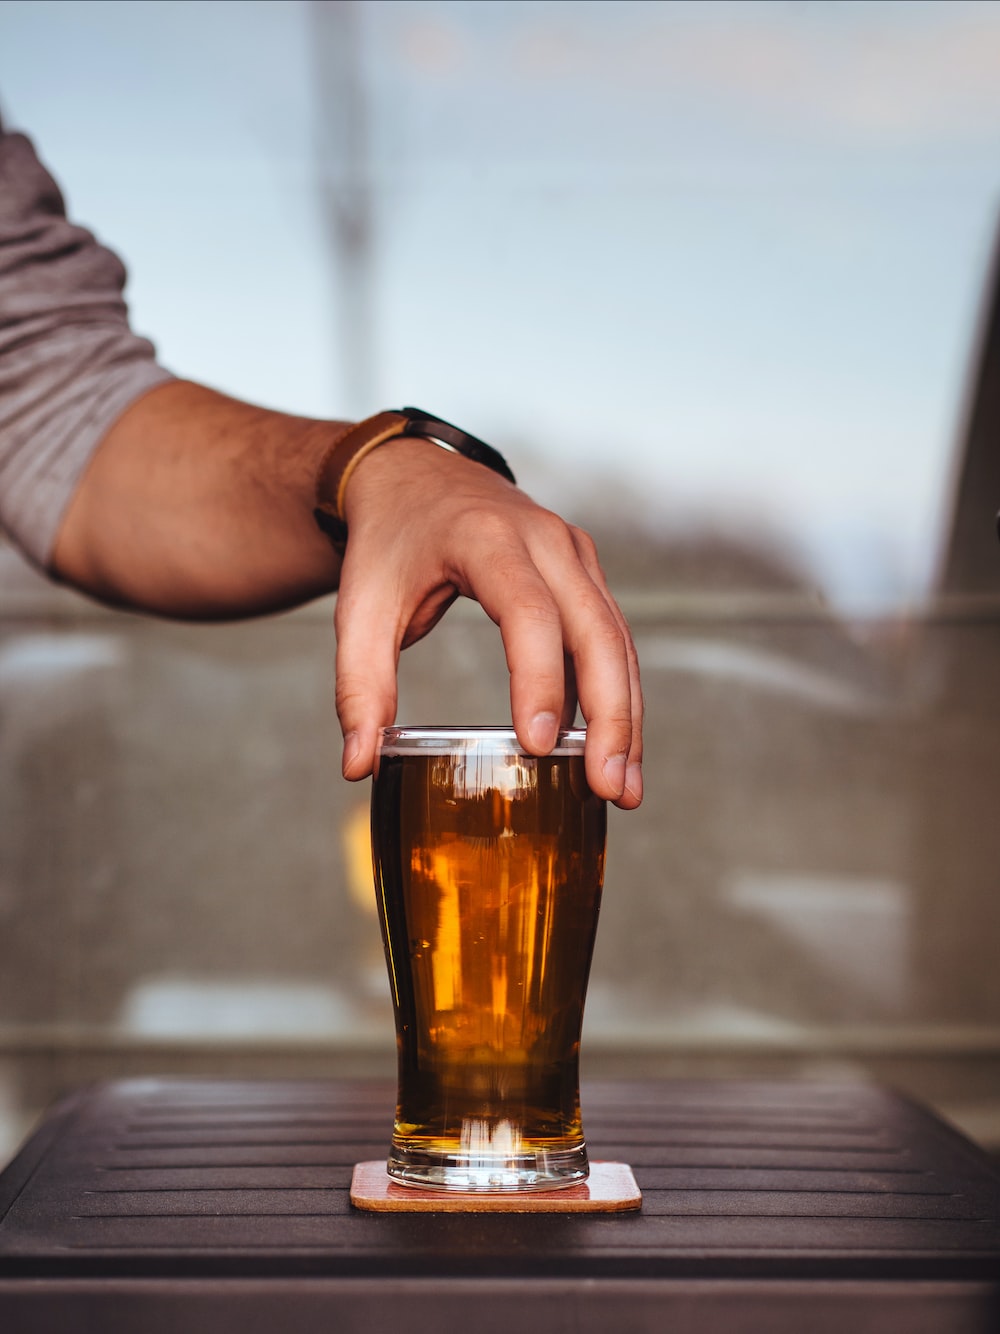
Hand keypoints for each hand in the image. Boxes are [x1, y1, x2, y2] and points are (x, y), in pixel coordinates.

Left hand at [334, 438, 642, 807]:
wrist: (413, 475)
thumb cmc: (387, 542)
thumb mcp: (359, 608)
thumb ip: (358, 686)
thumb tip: (358, 766)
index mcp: (485, 538)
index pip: (528, 612)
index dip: (539, 680)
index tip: (537, 746)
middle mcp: (544, 539)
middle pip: (595, 630)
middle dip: (609, 715)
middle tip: (609, 787)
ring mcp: (573, 552)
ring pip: (616, 639)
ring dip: (626, 715)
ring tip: (624, 788)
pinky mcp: (583, 572)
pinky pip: (611, 637)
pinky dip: (617, 694)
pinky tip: (611, 750)